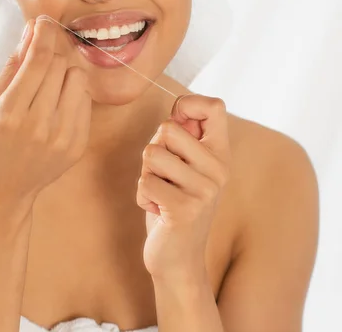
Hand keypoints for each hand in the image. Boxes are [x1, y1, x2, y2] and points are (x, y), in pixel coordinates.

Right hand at [0, 17, 91, 207]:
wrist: (2, 191)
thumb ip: (12, 67)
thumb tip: (30, 32)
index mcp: (12, 114)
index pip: (38, 61)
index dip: (43, 35)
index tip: (44, 22)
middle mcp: (40, 126)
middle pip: (60, 66)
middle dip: (51, 54)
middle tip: (41, 57)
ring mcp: (63, 137)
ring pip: (78, 80)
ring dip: (64, 74)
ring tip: (48, 87)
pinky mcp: (78, 145)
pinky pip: (86, 101)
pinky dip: (73, 95)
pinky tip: (57, 105)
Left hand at [136, 93, 230, 281]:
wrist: (178, 259)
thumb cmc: (175, 202)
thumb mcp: (186, 165)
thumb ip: (185, 136)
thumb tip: (178, 105)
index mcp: (220, 153)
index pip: (215, 106)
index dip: (189, 104)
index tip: (178, 122)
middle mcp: (218, 170)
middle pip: (167, 128)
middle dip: (154, 149)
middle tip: (166, 175)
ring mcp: (204, 191)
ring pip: (151, 154)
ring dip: (146, 174)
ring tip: (162, 192)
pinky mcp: (184, 211)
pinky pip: (144, 183)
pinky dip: (142, 196)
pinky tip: (159, 211)